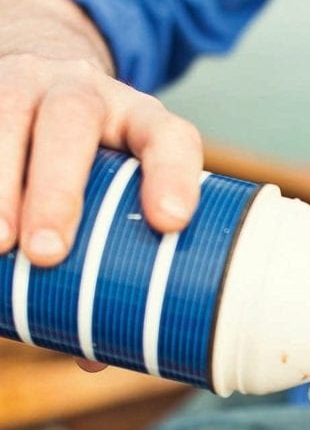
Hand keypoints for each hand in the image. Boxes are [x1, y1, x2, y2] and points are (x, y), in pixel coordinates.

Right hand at [0, 0, 202, 266]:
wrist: (44, 85)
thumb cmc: (98, 165)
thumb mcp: (125, 188)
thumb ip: (127, 245)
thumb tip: (104, 344)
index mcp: (141, 120)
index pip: (169, 137)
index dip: (172, 176)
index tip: (169, 222)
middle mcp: (85, 92)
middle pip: (73, 120)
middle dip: (58, 190)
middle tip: (48, 253)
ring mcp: (28, 85)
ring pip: (10, 112)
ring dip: (1, 183)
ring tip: (0, 243)